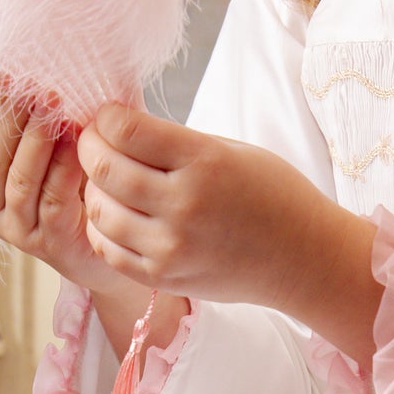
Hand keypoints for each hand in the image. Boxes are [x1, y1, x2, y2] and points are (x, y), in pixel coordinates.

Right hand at [0, 92, 131, 302]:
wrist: (117, 241)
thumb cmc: (86, 182)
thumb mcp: (61, 146)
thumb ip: (49, 114)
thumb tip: (59, 60)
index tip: (9, 77)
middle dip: (13, 119)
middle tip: (37, 89)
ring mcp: (18, 228)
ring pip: (18, 178)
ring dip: (36, 140)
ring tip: (55, 109)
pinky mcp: (49, 242)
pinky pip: (51, 199)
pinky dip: (62, 167)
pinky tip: (77, 142)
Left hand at [78, 103, 381, 363]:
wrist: (303, 258)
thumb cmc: (272, 194)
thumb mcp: (230, 150)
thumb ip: (174, 142)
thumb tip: (117, 127)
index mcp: (205, 162)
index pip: (126, 130)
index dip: (106, 118)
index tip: (108, 116)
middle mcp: (185, 205)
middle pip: (105, 168)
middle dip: (89, 147)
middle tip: (93, 140)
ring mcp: (172, 247)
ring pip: (99, 210)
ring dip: (92, 189)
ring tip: (105, 179)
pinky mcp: (164, 277)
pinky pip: (108, 248)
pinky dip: (102, 227)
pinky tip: (114, 212)